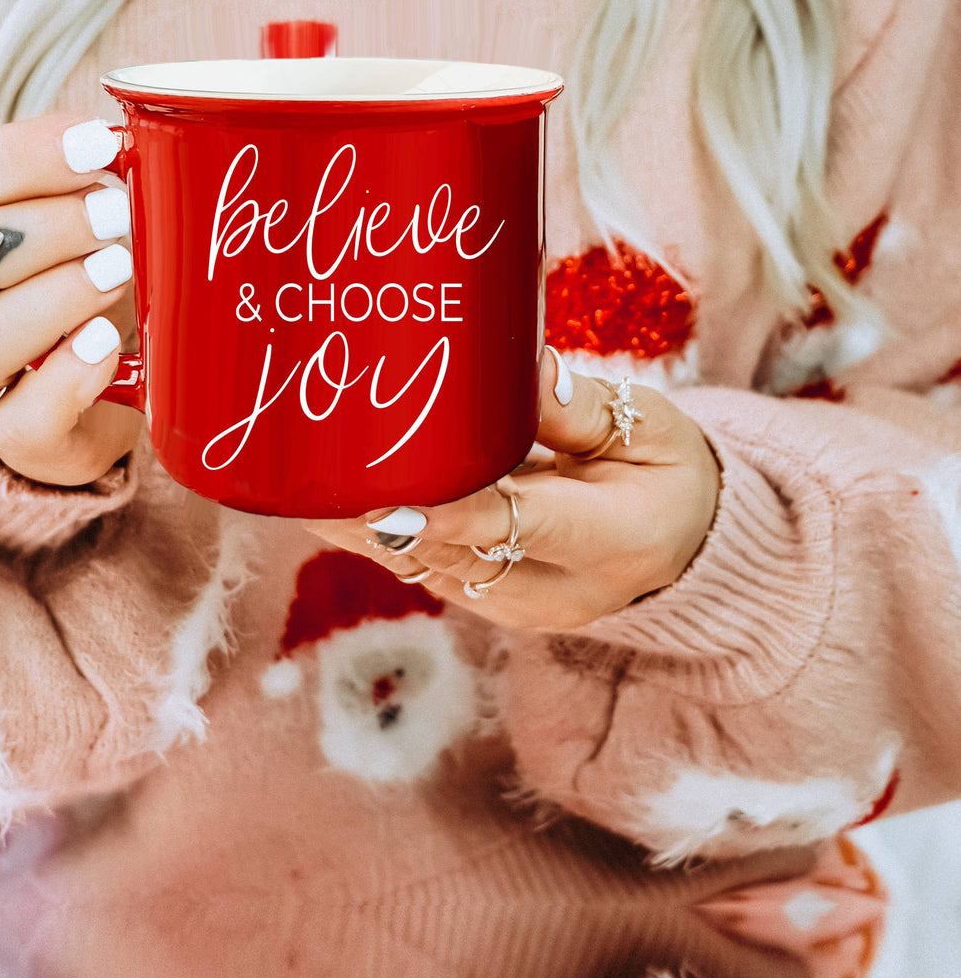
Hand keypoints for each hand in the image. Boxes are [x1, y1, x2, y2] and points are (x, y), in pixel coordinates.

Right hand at [0, 114, 141, 486]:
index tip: (99, 144)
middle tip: (118, 211)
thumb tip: (134, 137)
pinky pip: (21, 424)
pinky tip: (109, 343)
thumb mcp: (75, 215)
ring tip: (119, 272)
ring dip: (49, 302)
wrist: (98, 375)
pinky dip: (68, 380)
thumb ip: (86, 179)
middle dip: (39, 228)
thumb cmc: (81, 270)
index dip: (16, 158)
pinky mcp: (13, 439)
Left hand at [302, 349, 721, 628]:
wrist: (683, 547)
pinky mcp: (483, 599)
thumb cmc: (667, 472)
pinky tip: (322, 494)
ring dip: (358, 526)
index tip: (389, 495)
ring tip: (295, 480)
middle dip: (376, 515)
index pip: (520, 527)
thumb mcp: (653, 428)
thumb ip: (581, 407)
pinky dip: (372, 531)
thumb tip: (518, 371)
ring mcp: (514, 605)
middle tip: (312, 471)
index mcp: (616, 541)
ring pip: (422, 565)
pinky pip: (419, 565)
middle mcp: (558, 591)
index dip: (449, 514)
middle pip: (451, 552)